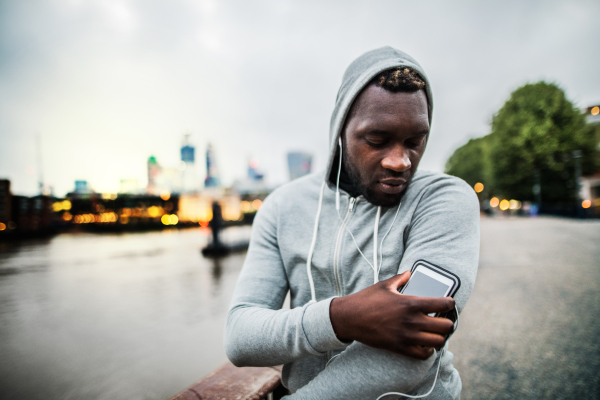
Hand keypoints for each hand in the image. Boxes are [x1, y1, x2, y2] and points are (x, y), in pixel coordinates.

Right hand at [330, 271, 454, 359]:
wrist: (350, 318)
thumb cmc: (366, 300)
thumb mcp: (384, 285)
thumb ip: (400, 279)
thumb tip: (409, 273)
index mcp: (411, 303)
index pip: (443, 304)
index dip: (450, 303)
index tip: (449, 303)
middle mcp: (412, 321)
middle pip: (446, 326)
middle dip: (448, 323)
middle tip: (443, 320)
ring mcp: (407, 336)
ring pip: (438, 342)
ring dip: (440, 337)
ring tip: (435, 332)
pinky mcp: (400, 348)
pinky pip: (423, 354)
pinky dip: (428, 350)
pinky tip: (424, 344)